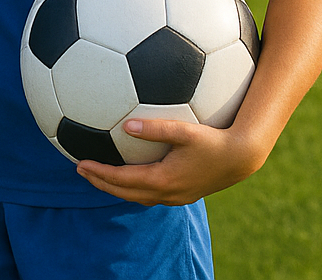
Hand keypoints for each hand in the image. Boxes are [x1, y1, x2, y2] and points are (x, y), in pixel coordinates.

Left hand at [75, 115, 266, 206]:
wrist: (241, 158)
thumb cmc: (213, 141)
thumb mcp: (184, 131)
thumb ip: (154, 128)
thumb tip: (126, 124)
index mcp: (163, 180)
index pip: (122, 180)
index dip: (99, 173)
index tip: (80, 164)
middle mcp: (167, 193)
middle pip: (125, 193)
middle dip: (101, 182)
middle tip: (80, 170)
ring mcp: (176, 197)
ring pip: (137, 197)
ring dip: (115, 188)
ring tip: (98, 175)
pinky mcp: (183, 194)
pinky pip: (150, 195)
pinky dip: (132, 188)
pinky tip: (128, 176)